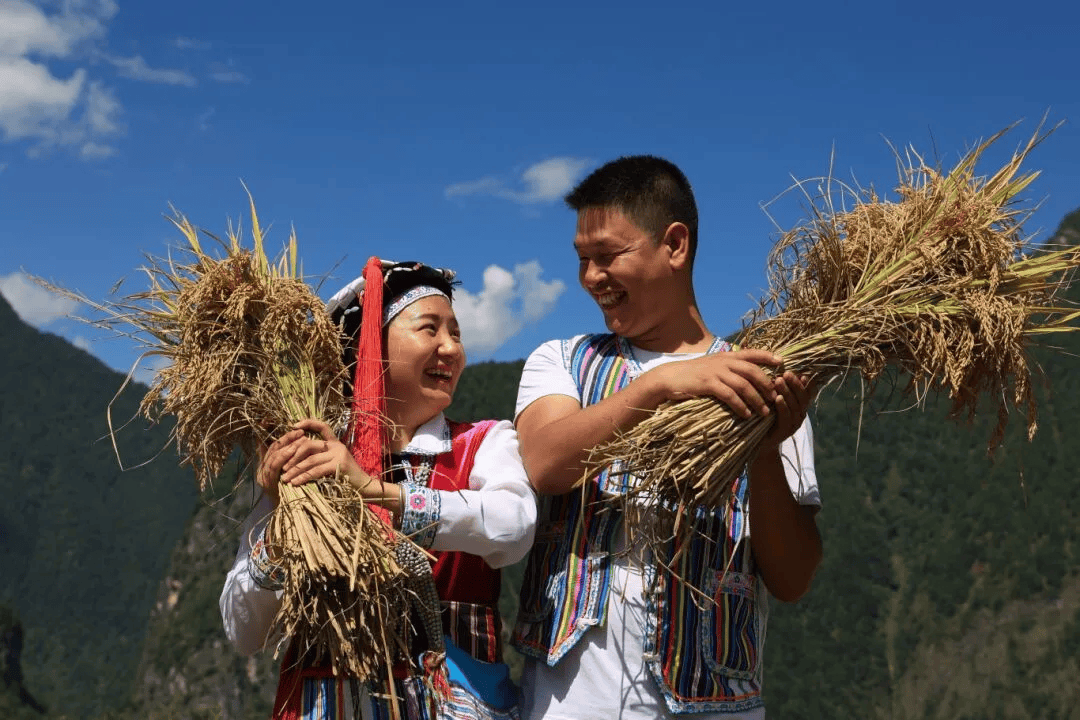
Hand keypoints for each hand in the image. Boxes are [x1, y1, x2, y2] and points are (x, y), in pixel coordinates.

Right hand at [256, 427, 305, 508]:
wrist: (287, 517)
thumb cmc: (294, 495)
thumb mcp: (293, 476)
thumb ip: (293, 462)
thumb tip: (301, 446)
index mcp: (266, 466)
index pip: (271, 445)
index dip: (281, 435)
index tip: (294, 427)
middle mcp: (262, 470)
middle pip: (272, 449)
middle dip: (287, 438)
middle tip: (300, 431)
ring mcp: (263, 477)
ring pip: (273, 456)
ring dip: (287, 445)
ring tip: (300, 438)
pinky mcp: (267, 483)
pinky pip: (274, 466)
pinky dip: (283, 457)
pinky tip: (293, 451)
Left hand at [257, 419, 389, 506]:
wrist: (365, 487)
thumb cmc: (347, 478)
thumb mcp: (334, 463)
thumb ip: (321, 458)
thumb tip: (297, 459)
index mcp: (335, 443)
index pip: (322, 426)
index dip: (308, 423)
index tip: (293, 426)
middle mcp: (337, 446)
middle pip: (308, 444)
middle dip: (292, 456)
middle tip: (283, 467)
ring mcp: (339, 454)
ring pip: (310, 459)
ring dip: (295, 470)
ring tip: (284, 478)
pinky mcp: (339, 465)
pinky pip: (315, 471)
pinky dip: (303, 477)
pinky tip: (295, 483)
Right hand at [645, 348, 782, 417]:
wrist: (670, 378)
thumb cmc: (692, 374)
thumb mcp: (712, 365)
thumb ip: (728, 367)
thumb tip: (746, 374)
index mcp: (726, 356)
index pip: (752, 353)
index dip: (768, 356)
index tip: (782, 363)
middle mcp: (724, 362)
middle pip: (753, 371)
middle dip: (767, 384)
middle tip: (776, 397)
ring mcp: (716, 372)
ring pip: (744, 385)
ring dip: (756, 399)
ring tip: (764, 411)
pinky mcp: (708, 384)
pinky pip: (730, 395)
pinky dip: (740, 405)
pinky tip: (746, 414)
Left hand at [760, 371, 813, 449]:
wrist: (761, 444)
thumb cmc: (767, 418)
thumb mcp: (774, 401)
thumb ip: (779, 388)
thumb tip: (778, 369)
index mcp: (800, 406)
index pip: (808, 392)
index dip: (807, 383)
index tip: (801, 372)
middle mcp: (801, 414)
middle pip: (802, 397)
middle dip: (795, 384)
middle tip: (786, 373)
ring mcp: (794, 424)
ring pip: (795, 406)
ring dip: (788, 392)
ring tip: (779, 381)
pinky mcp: (785, 432)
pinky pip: (786, 417)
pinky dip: (783, 407)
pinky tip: (778, 398)